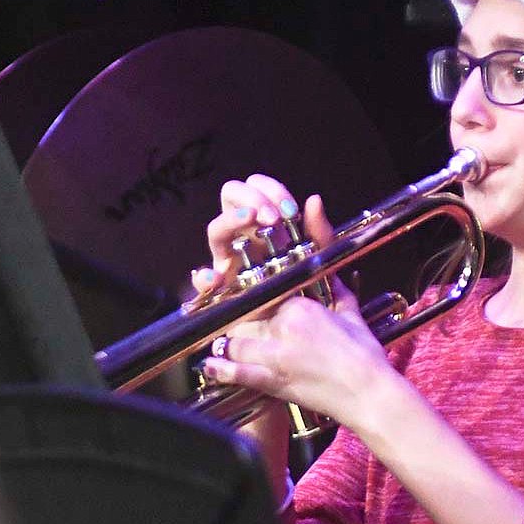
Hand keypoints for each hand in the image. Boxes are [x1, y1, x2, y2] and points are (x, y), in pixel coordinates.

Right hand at [191, 174, 333, 293]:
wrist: (306, 335)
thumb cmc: (311, 293)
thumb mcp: (321, 262)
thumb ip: (320, 233)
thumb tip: (313, 200)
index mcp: (267, 224)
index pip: (257, 188)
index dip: (270, 190)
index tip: (290, 210)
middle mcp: (245, 236)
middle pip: (231, 196)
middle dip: (251, 197)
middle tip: (273, 217)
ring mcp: (230, 261)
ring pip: (216, 228)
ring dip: (232, 219)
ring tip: (252, 220)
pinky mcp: (222, 291)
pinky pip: (203, 280)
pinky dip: (204, 276)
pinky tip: (216, 277)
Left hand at [202, 275, 391, 427]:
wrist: (368, 393)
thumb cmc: (365, 357)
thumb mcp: (353, 317)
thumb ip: (340, 294)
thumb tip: (335, 278)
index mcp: (302, 307)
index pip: (267, 296)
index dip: (258, 301)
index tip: (254, 304)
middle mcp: (283, 327)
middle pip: (246, 320)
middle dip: (241, 323)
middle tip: (237, 327)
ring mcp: (275, 356)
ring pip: (236, 343)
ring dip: (228, 345)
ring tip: (223, 346)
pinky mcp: (273, 381)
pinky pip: (239, 373)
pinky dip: (221, 370)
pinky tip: (210, 366)